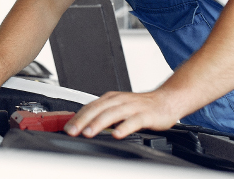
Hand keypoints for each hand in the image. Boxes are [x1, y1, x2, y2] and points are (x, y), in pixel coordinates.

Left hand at [64, 90, 180, 138]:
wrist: (166, 100)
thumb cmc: (140, 106)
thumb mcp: (118, 107)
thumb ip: (103, 114)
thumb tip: (83, 125)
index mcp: (111, 98)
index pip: (90, 107)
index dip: (77, 117)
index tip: (67, 128)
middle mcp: (120, 100)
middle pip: (98, 109)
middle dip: (83, 120)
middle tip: (72, 131)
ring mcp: (132, 107)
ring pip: (112, 114)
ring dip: (99, 123)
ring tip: (88, 133)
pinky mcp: (146, 115)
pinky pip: (134, 121)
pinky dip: (124, 127)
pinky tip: (117, 134)